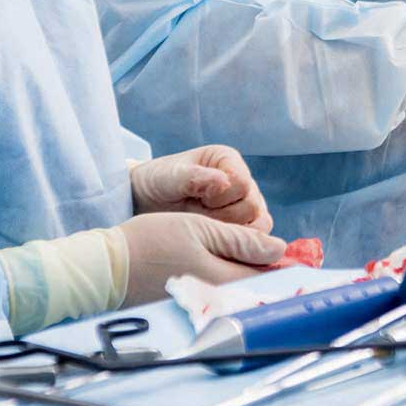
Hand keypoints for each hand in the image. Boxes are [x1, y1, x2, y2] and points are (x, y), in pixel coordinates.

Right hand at [113, 212, 286, 305]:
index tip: (277, 250)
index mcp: (222, 282)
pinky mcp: (185, 316)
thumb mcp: (199, 229)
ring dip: (241, 280)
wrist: (104, 270)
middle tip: (254, 253)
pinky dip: (220, 288)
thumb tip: (278, 248)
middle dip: (260, 272)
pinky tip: (211, 272)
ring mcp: (199, 315)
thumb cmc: (149, 242)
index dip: (276, 262)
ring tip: (231, 259)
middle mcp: (215, 306)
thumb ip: (240, 240)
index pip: (267, 277)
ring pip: (234, 297)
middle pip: (252, 290)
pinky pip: (215, 303)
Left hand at [129, 145, 271, 230]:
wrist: (146, 204)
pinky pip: (254, 241)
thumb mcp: (168, 178)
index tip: (196, 198)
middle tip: (196, 215)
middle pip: (252, 207)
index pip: (242, 184)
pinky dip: (234, 245)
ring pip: (259, 227)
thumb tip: (224, 182)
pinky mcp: (246, 226)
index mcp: (228, 160)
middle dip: (221, 217)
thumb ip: (194, 178)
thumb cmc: (156, 185)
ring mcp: (247, 203)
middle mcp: (243, 180)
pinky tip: (211, 240)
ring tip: (202, 227)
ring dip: (228, 232)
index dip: (220, 198)